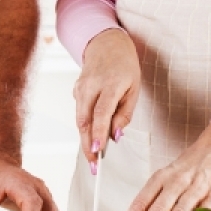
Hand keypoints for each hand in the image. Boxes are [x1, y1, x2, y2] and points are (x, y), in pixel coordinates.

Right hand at [73, 28, 140, 165]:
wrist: (107, 43)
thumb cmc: (125, 67)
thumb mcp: (134, 88)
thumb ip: (125, 113)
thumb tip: (116, 136)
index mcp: (110, 84)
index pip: (102, 112)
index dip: (98, 132)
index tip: (97, 151)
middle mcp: (91, 86)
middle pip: (85, 120)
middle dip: (88, 145)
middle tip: (94, 166)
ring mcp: (81, 87)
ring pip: (80, 119)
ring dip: (85, 140)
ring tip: (93, 158)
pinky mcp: (76, 90)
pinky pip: (80, 112)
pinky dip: (86, 126)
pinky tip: (93, 135)